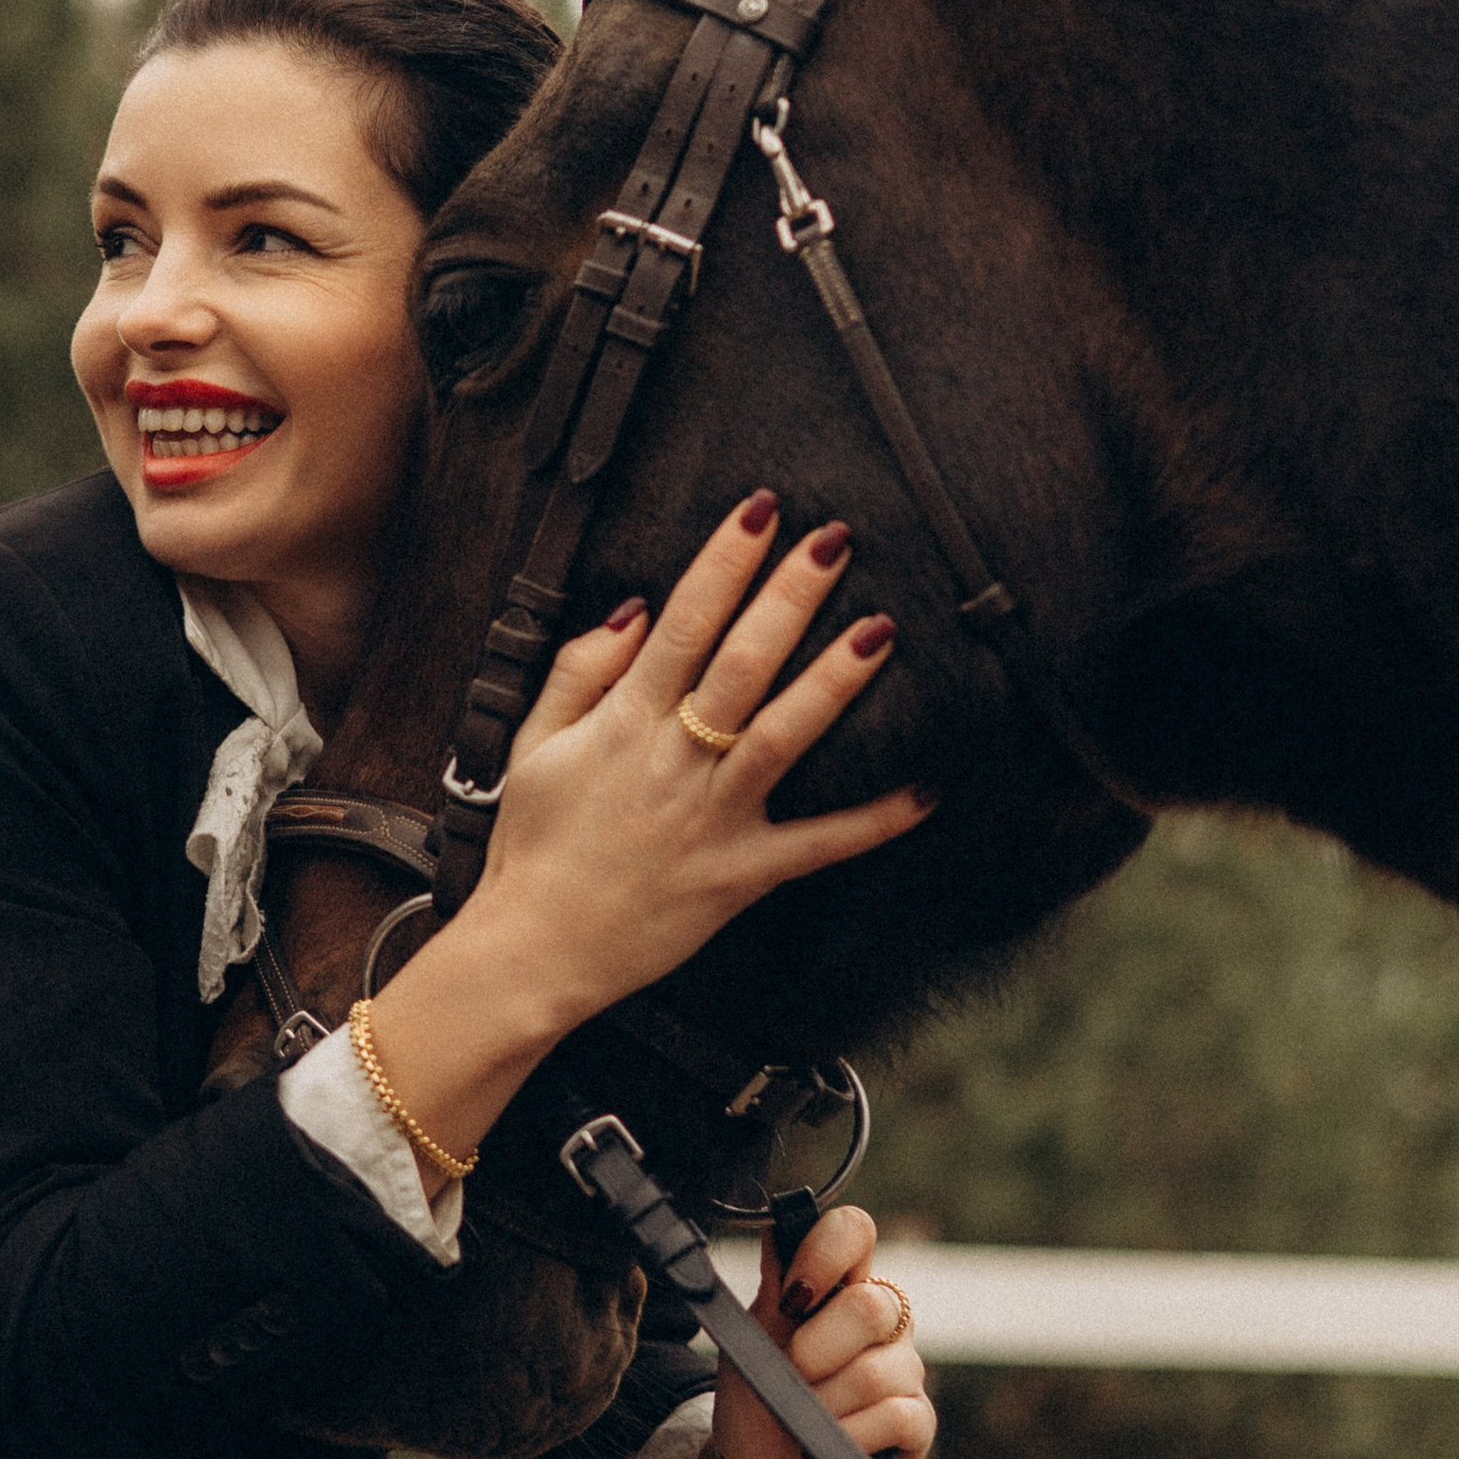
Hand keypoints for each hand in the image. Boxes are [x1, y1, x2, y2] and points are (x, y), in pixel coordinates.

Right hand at [465, 491, 933, 1035]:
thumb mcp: (534, 745)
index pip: (683, 623)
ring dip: (834, 681)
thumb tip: (635, 609)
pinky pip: (816, 846)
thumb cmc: (534, 845)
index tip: (761, 509)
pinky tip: (925, 790)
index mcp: (624, 724)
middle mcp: (673, 762)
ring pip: (783, 737)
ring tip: (882, 629)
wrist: (533, 949)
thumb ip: (580, 671)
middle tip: (836, 541)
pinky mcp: (739, 873)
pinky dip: (871, 822)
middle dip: (789, 598)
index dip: (724, 561)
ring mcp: (711, 818)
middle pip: (741, 665)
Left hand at [696, 1203, 935, 1458]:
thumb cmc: (757, 1410)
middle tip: (793, 1378)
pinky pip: (896, 1416)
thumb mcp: (746, 1350)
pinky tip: (837, 1448)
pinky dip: (852, 1436)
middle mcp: (880, 1322)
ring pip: (878, 1371)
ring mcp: (904, 1371)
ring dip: (825, 1406)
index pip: (854, 1232)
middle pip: (873, 1305)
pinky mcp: (919, 1425)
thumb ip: (770, 1293)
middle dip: (816, 1350)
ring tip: (809, 1424)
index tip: (793, 1293)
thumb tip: (777, 1230)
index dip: (827, 1252)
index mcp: (835, 1290)